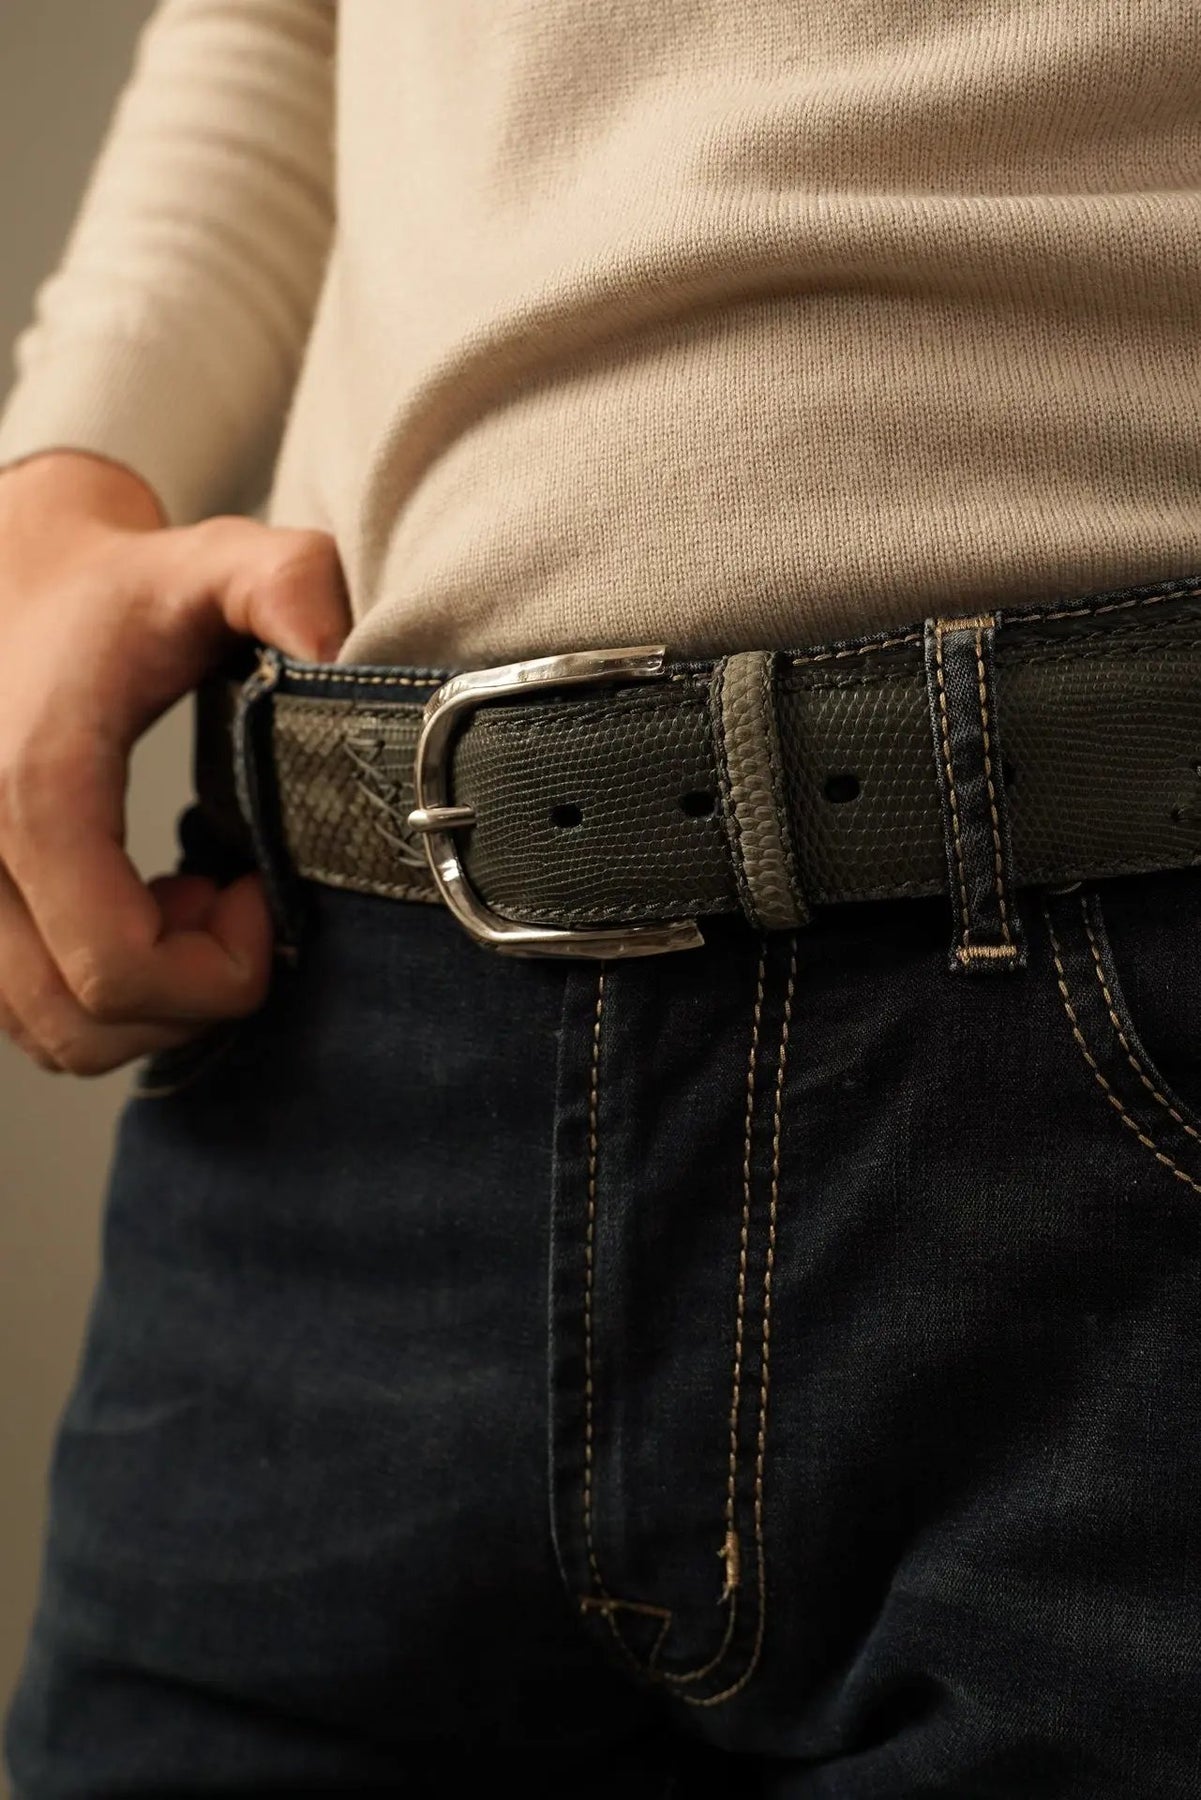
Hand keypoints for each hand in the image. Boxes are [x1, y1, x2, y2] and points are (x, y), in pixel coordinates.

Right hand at [0, 451, 350, 1075]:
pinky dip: (96, 996)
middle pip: (81, 1022)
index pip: (117, 968)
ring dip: (142, 1001)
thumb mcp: (217, 562)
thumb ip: (290, 585)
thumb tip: (343, 656)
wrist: (13, 569)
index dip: (217, 969)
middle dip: (188, 994)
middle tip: (231, 903)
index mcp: (33, 787)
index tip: (257, 893)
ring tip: (184, 904)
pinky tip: (138, 908)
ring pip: (49, 1031)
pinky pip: (24, 1011)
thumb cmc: (120, 583)